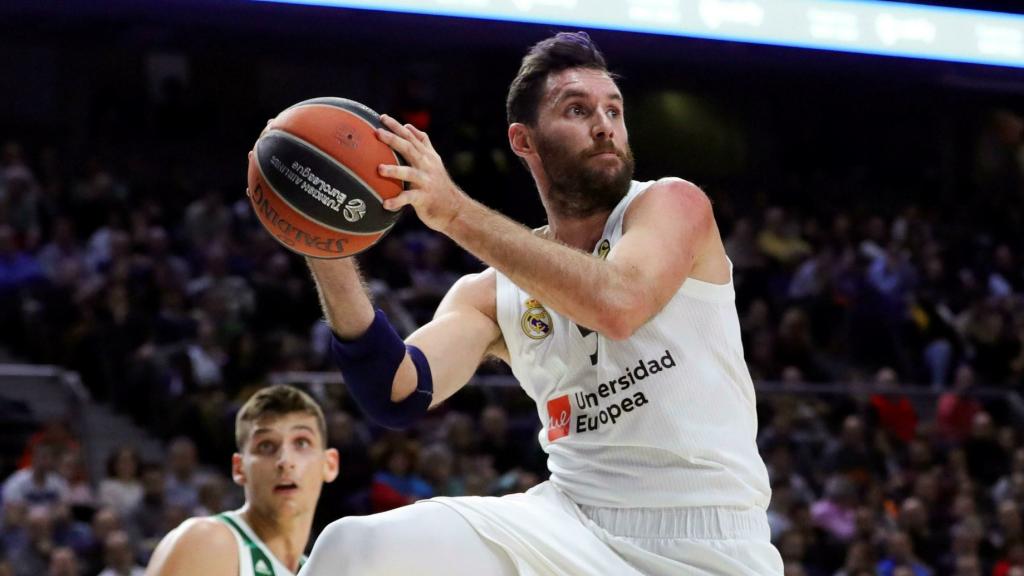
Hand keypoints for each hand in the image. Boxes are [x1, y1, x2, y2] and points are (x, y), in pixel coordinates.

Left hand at [376, 114, 468, 232]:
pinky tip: (385, 203)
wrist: (454, 208)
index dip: (397, 126)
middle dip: (393, 140)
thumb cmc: (438, 184)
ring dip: (394, 170)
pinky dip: (397, 201)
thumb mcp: (433, 160)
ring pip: (410, 173)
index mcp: (427, 156)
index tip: (382, 117)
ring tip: (379, 169)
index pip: (410, 137)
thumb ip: (422, 143)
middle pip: (409, 149)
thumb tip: (408, 126)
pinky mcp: (424, 198)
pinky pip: (409, 198)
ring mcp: (426, 181)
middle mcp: (427, 166)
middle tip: (377, 133)